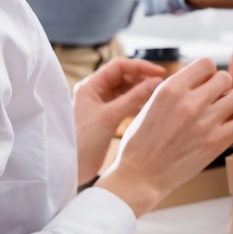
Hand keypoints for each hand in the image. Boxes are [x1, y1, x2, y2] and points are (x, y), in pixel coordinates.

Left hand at [72, 58, 165, 185]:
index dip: (140, 66)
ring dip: (142, 93)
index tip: (160, 72)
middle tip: (161, 86)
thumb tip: (156, 82)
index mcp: (91, 86)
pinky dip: (138, 105)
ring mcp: (101, 105)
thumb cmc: (82, 141)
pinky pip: (126, 105)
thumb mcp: (110, 116)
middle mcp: (96, 92)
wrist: (71, 167)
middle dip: (143, 79)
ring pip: (127, 91)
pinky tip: (148, 110)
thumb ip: (134, 97)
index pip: (119, 66)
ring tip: (157, 98)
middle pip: (124, 77)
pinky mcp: (107, 118)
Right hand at [96, 59, 232, 216]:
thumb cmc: (141, 142)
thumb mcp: (150, 104)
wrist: (140, 175)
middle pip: (225, 77)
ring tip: (221, 113)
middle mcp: (189, 102)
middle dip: (220, 87)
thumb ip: (175, 90)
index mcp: (170, 89)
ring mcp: (205, 122)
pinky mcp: (216, 143)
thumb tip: (197, 79)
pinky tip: (228, 126)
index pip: (206, 63)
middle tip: (213, 100)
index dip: (208, 73)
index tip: (203, 84)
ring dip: (231, 103)